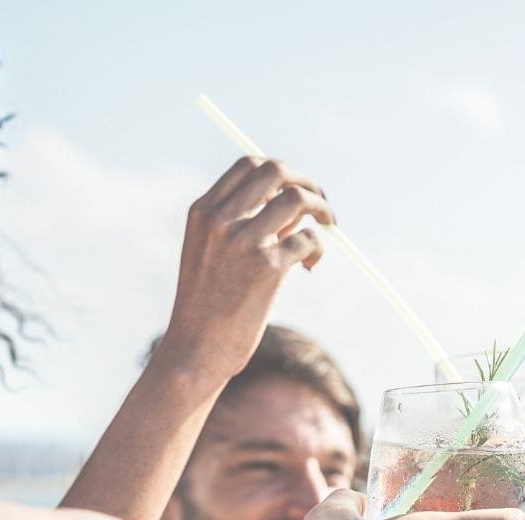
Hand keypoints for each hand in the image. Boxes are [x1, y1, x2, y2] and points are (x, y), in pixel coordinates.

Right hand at [158, 157, 333, 381]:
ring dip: (322, 208)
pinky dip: (317, 249)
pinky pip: (309, 240)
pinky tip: (308, 267)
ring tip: (329, 227)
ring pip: (298, 199)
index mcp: (203, 212)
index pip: (248, 165)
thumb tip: (293, 207)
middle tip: (321, 202)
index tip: (295, 188)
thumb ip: (243, 225)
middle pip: (276, 171)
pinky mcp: (268, 268)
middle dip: (307, 181)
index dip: (281, 171)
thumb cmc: (206, 306)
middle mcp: (221, 220)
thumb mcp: (211, 254)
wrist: (195, 350)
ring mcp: (244, 242)